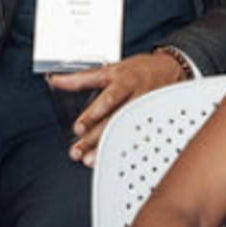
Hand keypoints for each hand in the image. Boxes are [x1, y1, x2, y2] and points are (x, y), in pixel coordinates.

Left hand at [56, 49, 192, 161]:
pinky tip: (112, 157)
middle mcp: (132, 91)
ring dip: (105, 145)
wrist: (170, 68)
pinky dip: (124, 148)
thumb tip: (55, 81)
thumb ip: (82, 78)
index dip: (91, 113)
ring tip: (89, 158)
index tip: (78, 129)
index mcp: (119, 77)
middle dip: (94, 135)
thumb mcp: (110, 68)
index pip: (105, 97)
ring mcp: (144, 105)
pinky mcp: (152, 116)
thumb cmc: (137, 69)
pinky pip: (138, 135)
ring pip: (124, 128)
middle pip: (113, 117)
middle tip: (78, 149)